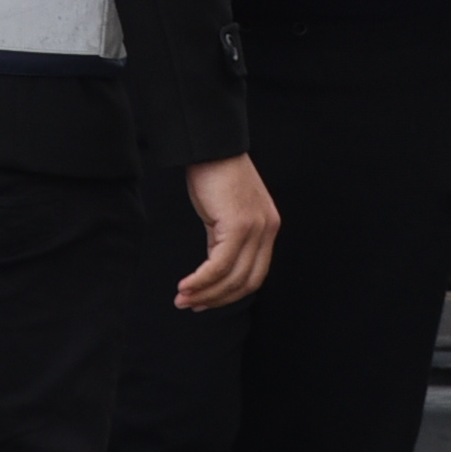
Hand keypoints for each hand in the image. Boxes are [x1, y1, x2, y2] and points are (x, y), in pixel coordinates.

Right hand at [178, 156, 281, 311]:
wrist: (212, 146)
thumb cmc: (215, 174)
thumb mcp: (225, 214)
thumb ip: (224, 241)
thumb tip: (211, 272)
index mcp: (268, 228)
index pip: (255, 275)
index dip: (230, 294)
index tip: (205, 302)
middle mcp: (267, 230)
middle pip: (246, 283)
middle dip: (216, 299)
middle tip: (190, 305)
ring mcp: (255, 228)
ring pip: (231, 278)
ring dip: (204, 293)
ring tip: (182, 298)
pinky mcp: (238, 225)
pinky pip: (218, 265)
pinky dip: (200, 280)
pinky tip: (185, 285)